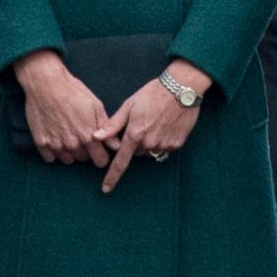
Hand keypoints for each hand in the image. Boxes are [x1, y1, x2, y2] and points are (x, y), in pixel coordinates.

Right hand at [14, 49, 111, 167]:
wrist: (46, 83)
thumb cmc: (73, 92)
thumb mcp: (95, 106)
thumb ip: (107, 128)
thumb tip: (117, 146)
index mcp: (88, 137)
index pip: (101, 161)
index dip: (101, 155)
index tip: (98, 148)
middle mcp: (72, 145)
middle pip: (83, 159)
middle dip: (85, 150)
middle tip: (80, 133)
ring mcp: (55, 145)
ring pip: (67, 159)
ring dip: (69, 151)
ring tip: (67, 134)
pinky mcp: (41, 143)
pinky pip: (50, 158)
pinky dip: (53, 151)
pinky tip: (55, 137)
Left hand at [95, 60, 211, 196]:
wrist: (181, 88)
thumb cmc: (152, 93)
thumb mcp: (129, 105)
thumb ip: (112, 125)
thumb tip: (95, 137)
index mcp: (134, 134)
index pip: (120, 162)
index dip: (112, 177)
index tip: (106, 189)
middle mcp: (149, 143)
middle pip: (136, 152)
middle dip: (135, 143)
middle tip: (141, 123)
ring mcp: (164, 145)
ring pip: (150, 151)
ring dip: (149, 142)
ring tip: (155, 122)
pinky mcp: (177, 144)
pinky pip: (164, 148)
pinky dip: (162, 140)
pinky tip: (165, 125)